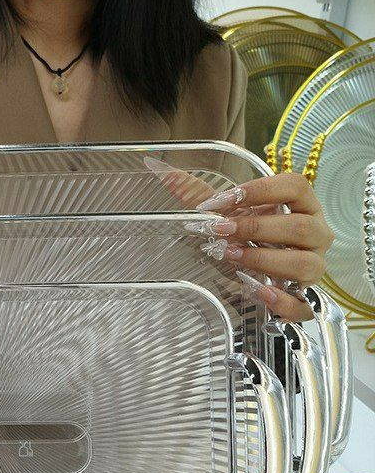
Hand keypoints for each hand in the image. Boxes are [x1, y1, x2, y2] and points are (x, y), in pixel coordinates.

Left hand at [145, 158, 332, 320]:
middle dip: (255, 228)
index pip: (295, 186)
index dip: (259, 191)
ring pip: (306, 264)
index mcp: (302, 205)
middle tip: (218, 231)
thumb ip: (195, 193)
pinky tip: (257, 292)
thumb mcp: (222, 214)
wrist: (255, 271)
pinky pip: (304, 305)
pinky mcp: (305, 298)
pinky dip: (283, 301)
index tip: (219, 201)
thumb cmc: (244, 235)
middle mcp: (315, 234)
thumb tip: (158, 168)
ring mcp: (313, 267)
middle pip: (301, 226)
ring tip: (228, 256)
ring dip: (264, 259)